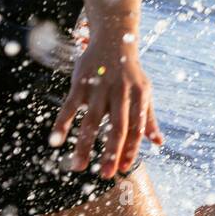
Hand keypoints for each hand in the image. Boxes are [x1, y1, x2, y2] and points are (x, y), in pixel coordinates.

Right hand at [49, 37, 163, 179]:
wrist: (114, 40)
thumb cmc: (131, 73)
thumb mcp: (144, 92)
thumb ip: (148, 118)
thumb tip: (158, 142)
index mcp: (140, 96)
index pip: (136, 127)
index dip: (131, 148)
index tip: (125, 168)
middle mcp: (121, 93)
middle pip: (117, 127)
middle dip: (112, 152)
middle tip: (107, 175)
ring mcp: (100, 88)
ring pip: (91, 121)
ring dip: (85, 146)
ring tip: (79, 167)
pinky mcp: (81, 83)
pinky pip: (70, 106)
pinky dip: (63, 123)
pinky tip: (56, 141)